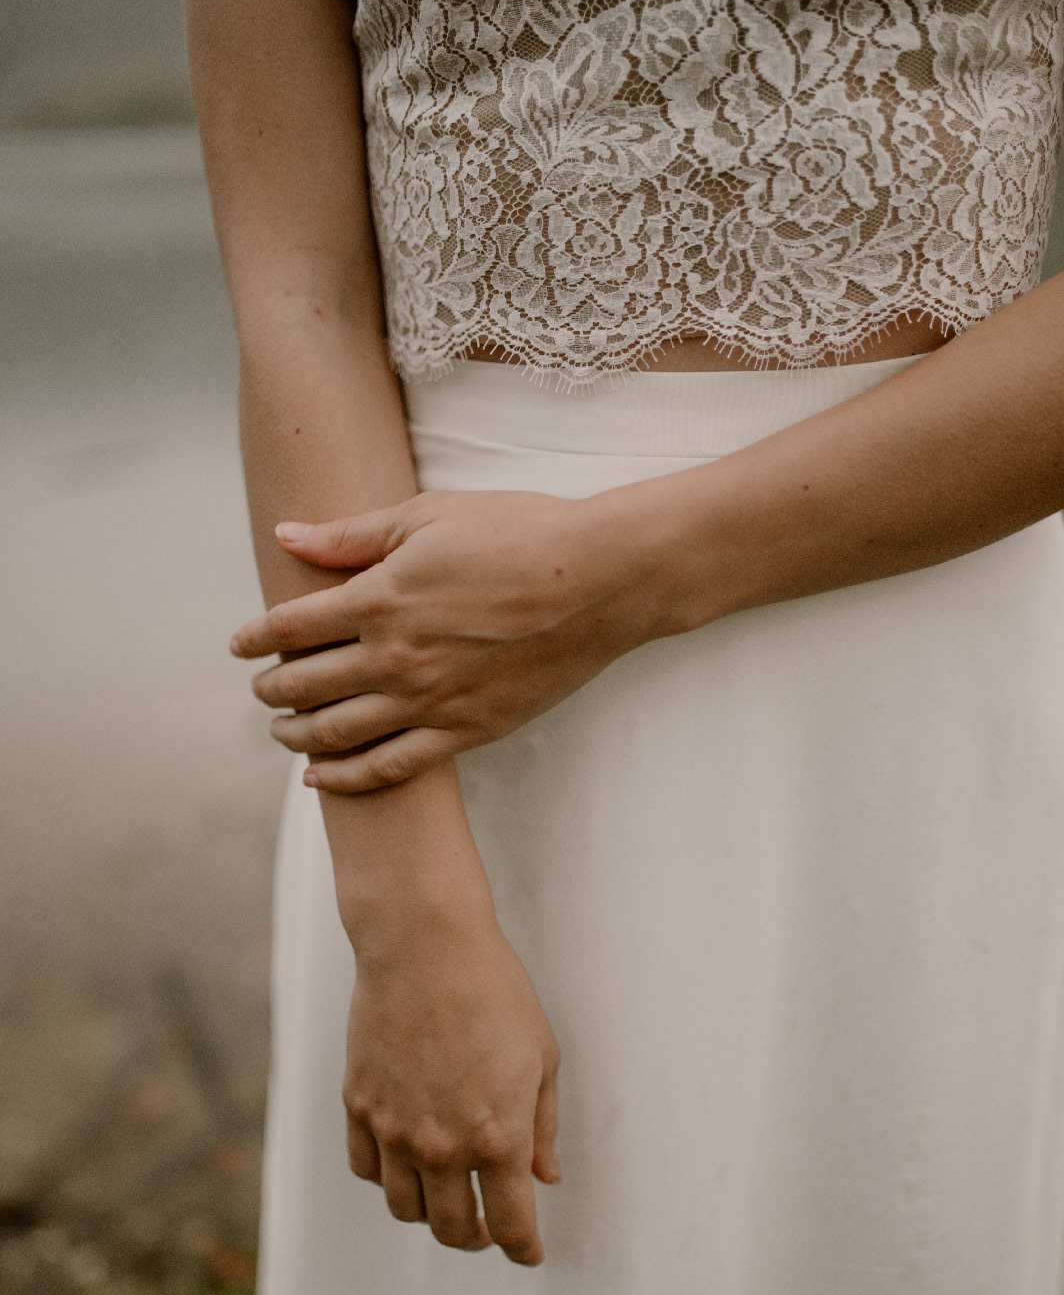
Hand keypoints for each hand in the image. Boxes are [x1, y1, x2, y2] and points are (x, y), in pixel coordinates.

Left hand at [230, 488, 657, 790]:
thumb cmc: (518, 533)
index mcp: (380, 598)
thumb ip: (350, 535)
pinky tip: (322, 778)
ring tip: (283, 733)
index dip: (255, 636)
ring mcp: (430, 701)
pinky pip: (390, 767)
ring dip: (297, 737)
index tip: (238, 645)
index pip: (290, 625)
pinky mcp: (466, 730)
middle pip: (304, 684)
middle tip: (260, 690)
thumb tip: (286, 535)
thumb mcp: (427, 515)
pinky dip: (347, 778)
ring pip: (337, 733)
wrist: (600, 580)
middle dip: (271, 689)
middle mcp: (395, 657)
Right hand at [345, 904, 560, 1264]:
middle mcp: (443, 1146)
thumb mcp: (541, 1057)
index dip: (524, 1249)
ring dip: (430, 1214)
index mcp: (498, 1138)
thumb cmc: (495, 992)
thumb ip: (543, 1126)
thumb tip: (543, 1176)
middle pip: (454, 1231)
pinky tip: (406, 1160)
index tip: (529, 1251)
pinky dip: (387, 1177)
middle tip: (488, 1228)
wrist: (424, 944)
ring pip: (406, 1208)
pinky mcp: (358, 1105)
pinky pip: (367, 1169)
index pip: (511, 1226)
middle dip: (476, 1238)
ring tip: (446, 1197)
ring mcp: (393, 1129)